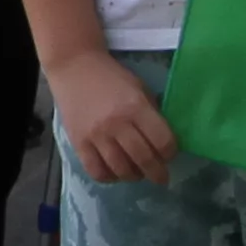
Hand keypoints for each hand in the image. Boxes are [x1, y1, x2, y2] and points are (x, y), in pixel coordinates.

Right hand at [50, 46, 175, 185]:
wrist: (74, 67)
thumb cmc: (111, 77)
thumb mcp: (139, 89)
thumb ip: (151, 114)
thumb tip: (162, 142)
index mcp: (136, 107)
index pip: (163, 141)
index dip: (171, 153)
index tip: (170, 155)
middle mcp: (117, 124)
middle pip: (144, 159)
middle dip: (157, 173)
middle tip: (161, 177)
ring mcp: (96, 135)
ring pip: (121, 169)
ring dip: (134, 176)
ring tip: (137, 173)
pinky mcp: (79, 143)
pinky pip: (97, 171)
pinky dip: (110, 177)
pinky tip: (115, 172)